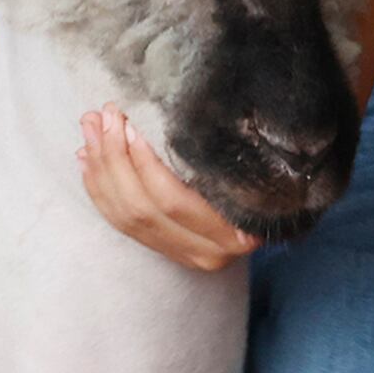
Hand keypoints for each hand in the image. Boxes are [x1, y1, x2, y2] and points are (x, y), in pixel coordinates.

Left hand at [77, 103, 261, 271]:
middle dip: (113, 158)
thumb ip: (212, 146)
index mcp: (238, 231)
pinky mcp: (167, 251)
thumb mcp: (250, 157)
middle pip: (142, 207)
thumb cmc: (266, 168)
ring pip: (126, 216)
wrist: (285, 204)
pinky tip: (88, 159)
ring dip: (102, 168)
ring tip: (90, 128)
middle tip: (101, 116)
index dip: (143, 161)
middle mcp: (211, 253)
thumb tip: (151, 117)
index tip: (128, 122)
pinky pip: (120, 223)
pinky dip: (99, 189)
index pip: (172, 198)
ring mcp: (186, 256)